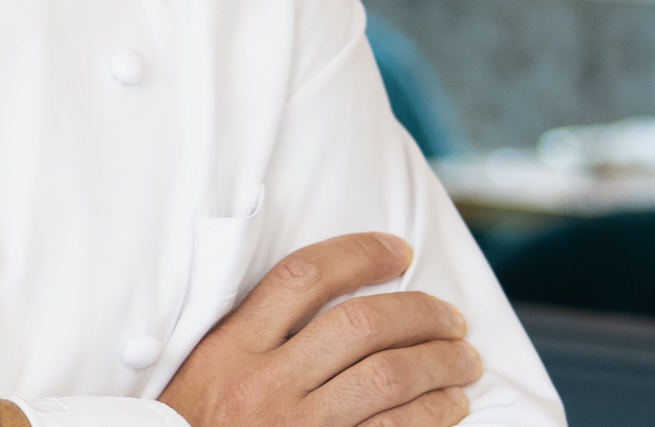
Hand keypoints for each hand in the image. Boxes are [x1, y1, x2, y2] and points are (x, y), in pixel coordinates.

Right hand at [160, 233, 480, 426]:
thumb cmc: (198, 422)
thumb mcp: (205, 366)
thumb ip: (251, 332)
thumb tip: (322, 295)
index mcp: (232, 346)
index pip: (303, 277)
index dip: (359, 255)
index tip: (397, 251)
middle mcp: (266, 383)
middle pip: (359, 326)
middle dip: (419, 314)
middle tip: (449, 317)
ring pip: (387, 379)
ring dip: (438, 365)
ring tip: (463, 360)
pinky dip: (433, 416)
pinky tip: (450, 406)